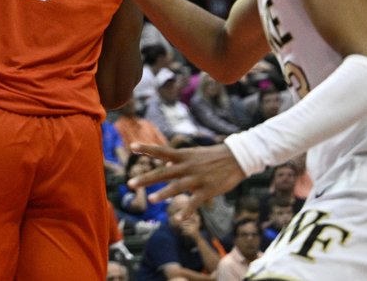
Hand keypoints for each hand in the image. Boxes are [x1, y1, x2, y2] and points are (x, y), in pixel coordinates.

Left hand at [129, 142, 245, 211]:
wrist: (237, 158)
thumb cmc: (212, 156)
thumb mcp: (193, 154)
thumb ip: (178, 159)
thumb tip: (165, 162)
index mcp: (183, 156)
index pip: (161, 151)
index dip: (147, 148)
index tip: (132, 146)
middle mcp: (187, 166)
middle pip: (163, 173)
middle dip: (146, 179)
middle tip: (129, 184)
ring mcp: (197, 178)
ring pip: (176, 187)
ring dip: (163, 194)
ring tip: (150, 199)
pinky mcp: (207, 190)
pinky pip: (194, 203)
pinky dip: (186, 212)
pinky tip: (177, 220)